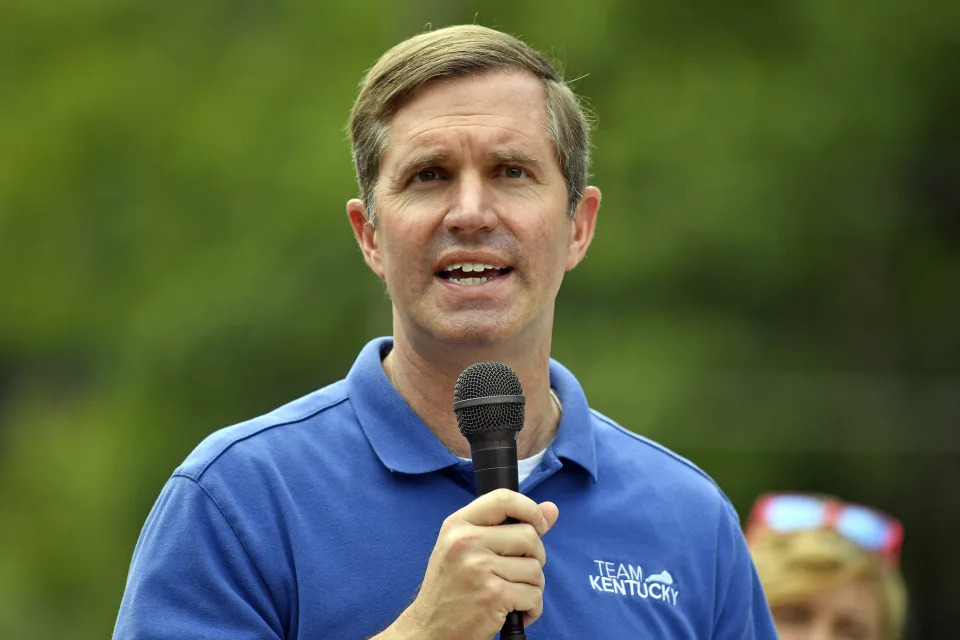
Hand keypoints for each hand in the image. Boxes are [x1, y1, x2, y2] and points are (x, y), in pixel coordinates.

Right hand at [375, 489, 559, 639]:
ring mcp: (479, 568)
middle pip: (528, 535)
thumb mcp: (468, 548)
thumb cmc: (452, 588)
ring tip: (511, 595)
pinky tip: (513, 612)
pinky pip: (534, 595)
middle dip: (535, 558)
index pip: (504, 498)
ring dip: (532, 587)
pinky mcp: (493, 595)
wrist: (430, 629)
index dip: (530, 509)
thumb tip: (551, 509)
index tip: (539, 526)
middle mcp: (465, 541)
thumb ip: (509, 526)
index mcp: (458, 525)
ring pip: (535, 569)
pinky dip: (531, 608)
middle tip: (518, 574)